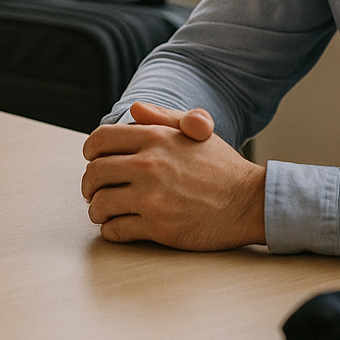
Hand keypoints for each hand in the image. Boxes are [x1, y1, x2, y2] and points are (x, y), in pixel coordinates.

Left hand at [80, 101, 266, 249]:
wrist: (250, 202)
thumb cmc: (223, 168)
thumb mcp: (196, 133)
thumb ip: (162, 118)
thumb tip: (133, 110)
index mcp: (155, 139)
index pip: (101, 140)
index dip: (90, 151)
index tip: (93, 160)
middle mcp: (149, 165)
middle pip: (94, 173)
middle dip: (89, 184)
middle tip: (93, 190)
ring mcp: (151, 197)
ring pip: (100, 204)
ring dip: (97, 209)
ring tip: (104, 211)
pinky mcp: (157, 226)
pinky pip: (115, 229)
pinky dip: (110, 230)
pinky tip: (117, 226)